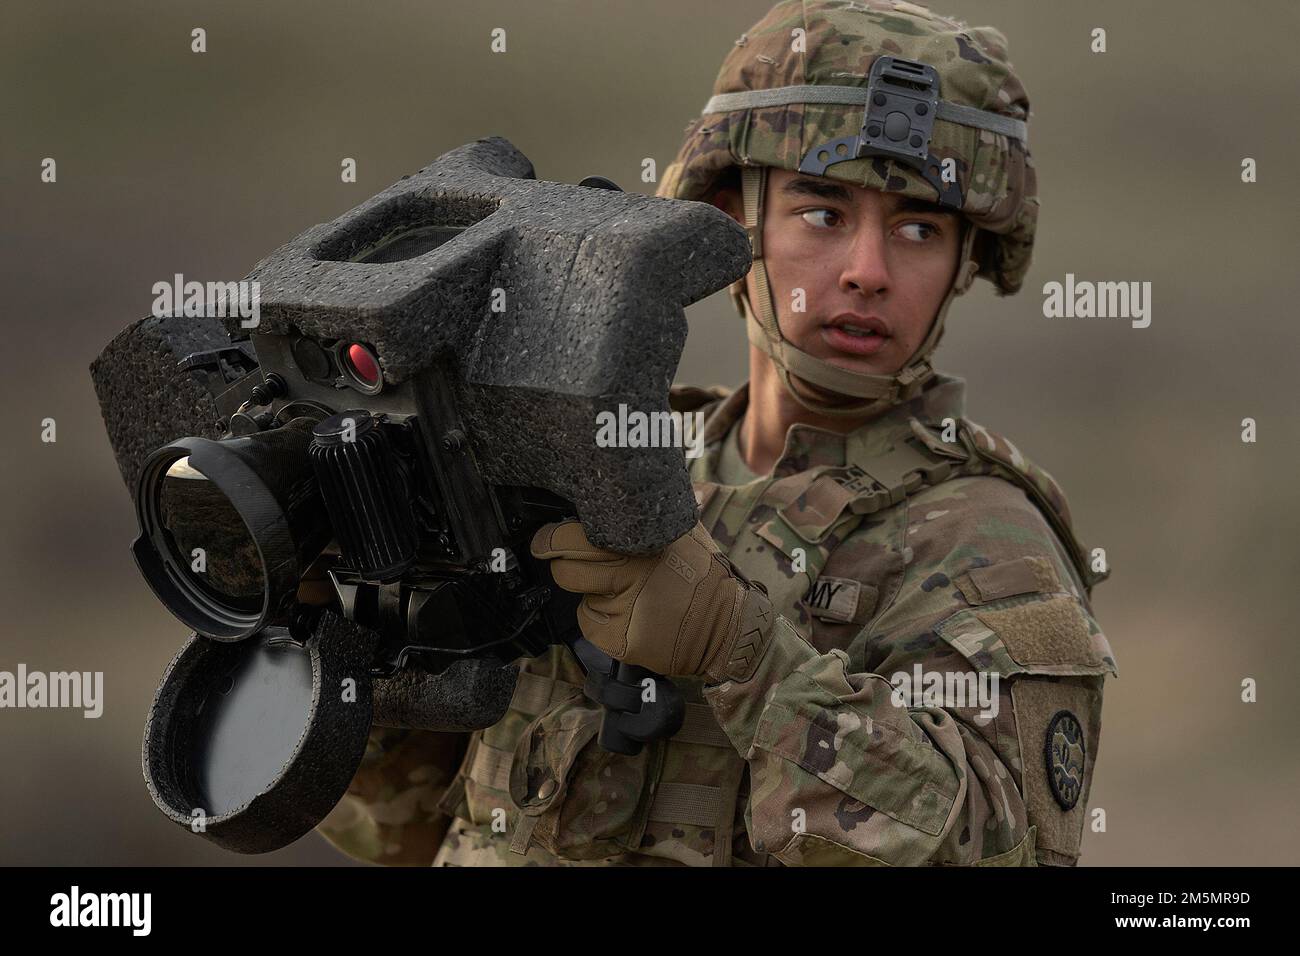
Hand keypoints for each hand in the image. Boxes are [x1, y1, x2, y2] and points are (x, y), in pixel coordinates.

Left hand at [530, 520, 774, 682]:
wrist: (727, 624)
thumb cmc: (701, 574)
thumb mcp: (683, 531)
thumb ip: (649, 511)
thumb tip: (615, 482)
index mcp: (639, 541)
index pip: (572, 537)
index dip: (552, 538)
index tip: (544, 540)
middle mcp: (629, 573)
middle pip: (565, 569)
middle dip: (564, 566)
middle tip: (574, 564)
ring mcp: (624, 609)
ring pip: (580, 599)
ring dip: (593, 596)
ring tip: (627, 594)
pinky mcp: (622, 639)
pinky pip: (591, 626)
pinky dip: (602, 623)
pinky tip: (631, 617)